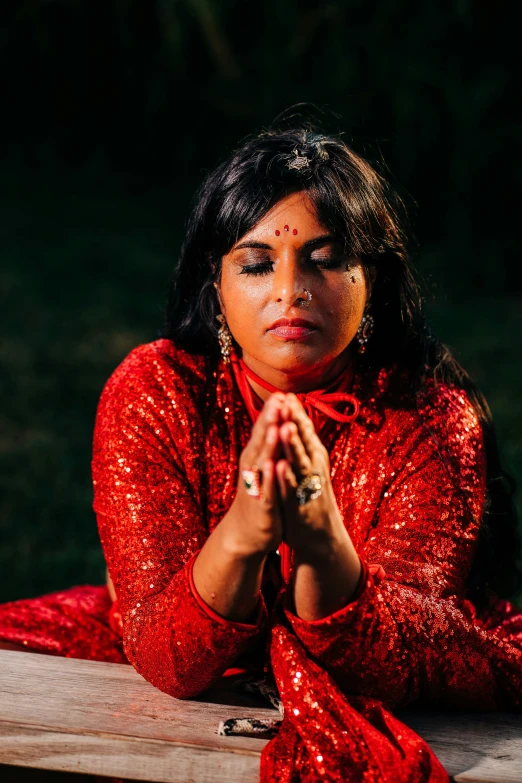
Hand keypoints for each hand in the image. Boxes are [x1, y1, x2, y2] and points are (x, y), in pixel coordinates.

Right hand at [225, 392, 285, 558]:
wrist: (248, 532)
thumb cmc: (259, 495)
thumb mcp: (262, 467)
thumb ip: (266, 445)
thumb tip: (274, 420)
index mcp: (256, 457)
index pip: (264, 431)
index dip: (271, 413)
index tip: (280, 392)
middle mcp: (253, 468)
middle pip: (262, 440)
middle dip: (270, 420)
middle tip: (277, 400)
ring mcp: (257, 486)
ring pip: (263, 461)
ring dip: (268, 444)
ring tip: (274, 426)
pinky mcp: (263, 504)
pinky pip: (266, 488)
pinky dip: (269, 476)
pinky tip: (273, 465)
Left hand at [274, 393, 345, 559]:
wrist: (320, 536)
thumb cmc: (310, 498)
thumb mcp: (309, 469)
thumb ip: (304, 447)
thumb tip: (298, 422)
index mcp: (313, 458)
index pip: (304, 431)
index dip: (296, 413)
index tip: (287, 394)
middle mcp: (313, 469)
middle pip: (304, 441)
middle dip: (295, 421)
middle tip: (288, 400)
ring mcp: (307, 486)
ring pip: (299, 462)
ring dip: (293, 445)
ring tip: (286, 427)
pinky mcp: (300, 505)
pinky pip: (292, 489)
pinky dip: (287, 477)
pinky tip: (281, 466)